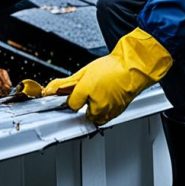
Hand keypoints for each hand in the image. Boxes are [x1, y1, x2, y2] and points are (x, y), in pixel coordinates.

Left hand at [42, 27, 172, 124]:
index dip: (72, 98)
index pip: (71, 105)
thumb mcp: (84, 72)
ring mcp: (108, 110)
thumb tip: (50, 89)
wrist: (133, 68)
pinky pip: (106, 118)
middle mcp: (96, 104)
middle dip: (84, 105)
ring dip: (94, 110)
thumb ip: (66, 83)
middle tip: (90, 92)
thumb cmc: (112, 68)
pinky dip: (105, 111)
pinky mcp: (117, 113)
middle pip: (82, 113)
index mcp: (86, 91)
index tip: (75, 94)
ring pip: (95, 118)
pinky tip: (108, 99)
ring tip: (100, 96)